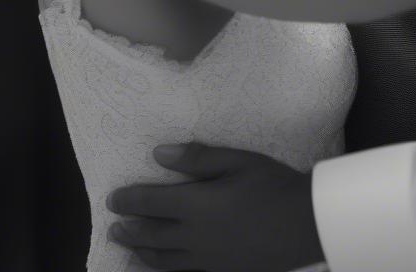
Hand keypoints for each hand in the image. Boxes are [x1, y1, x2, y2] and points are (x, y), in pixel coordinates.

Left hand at [106, 143, 322, 271]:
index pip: (151, 203)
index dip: (128, 201)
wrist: (304, 225)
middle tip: (112, 226)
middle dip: (129, 229)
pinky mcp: (220, 270)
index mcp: (197, 205)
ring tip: (127, 247)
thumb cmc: (272, 185)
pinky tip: (160, 265)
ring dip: (141, 251)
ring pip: (163, 259)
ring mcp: (207, 258)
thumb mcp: (237, 161)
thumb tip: (158, 154)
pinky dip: (162, 268)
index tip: (111, 199)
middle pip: (152, 234)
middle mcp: (195, 236)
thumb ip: (196, 158)